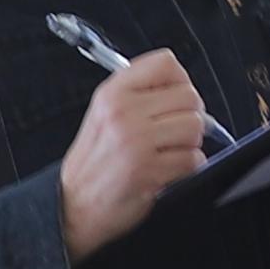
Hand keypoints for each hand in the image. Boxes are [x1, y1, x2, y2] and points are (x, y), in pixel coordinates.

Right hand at [58, 48, 214, 257]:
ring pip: (195, 126)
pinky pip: (193, 159)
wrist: (74, 205)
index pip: (165, 64)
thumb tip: (180, 85)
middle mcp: (124, 113)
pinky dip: (188, 166)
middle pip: (188, 96)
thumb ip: (138, 93)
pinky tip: (169, 169)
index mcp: (113, 94)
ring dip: (190, 142)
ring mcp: (137, 142)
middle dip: (190, 115)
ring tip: (170, 150)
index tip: (175, 96)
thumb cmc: (93, 163)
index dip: (180, 80)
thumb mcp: (104, 114)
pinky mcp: (149, 170)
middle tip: (176, 129)